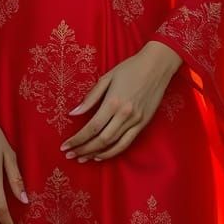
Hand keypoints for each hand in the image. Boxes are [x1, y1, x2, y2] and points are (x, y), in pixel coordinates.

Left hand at [60, 47, 178, 162]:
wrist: (157, 65)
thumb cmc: (130, 68)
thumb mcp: (106, 78)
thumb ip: (90, 98)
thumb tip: (73, 113)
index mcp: (113, 102)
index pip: (92, 127)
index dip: (77, 139)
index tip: (65, 146)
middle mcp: (125, 114)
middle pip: (101, 139)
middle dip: (84, 149)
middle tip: (70, 155)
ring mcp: (136, 120)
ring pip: (113, 144)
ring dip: (96, 154)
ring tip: (83, 158)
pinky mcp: (143, 124)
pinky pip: (126, 143)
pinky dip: (113, 152)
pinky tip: (101, 155)